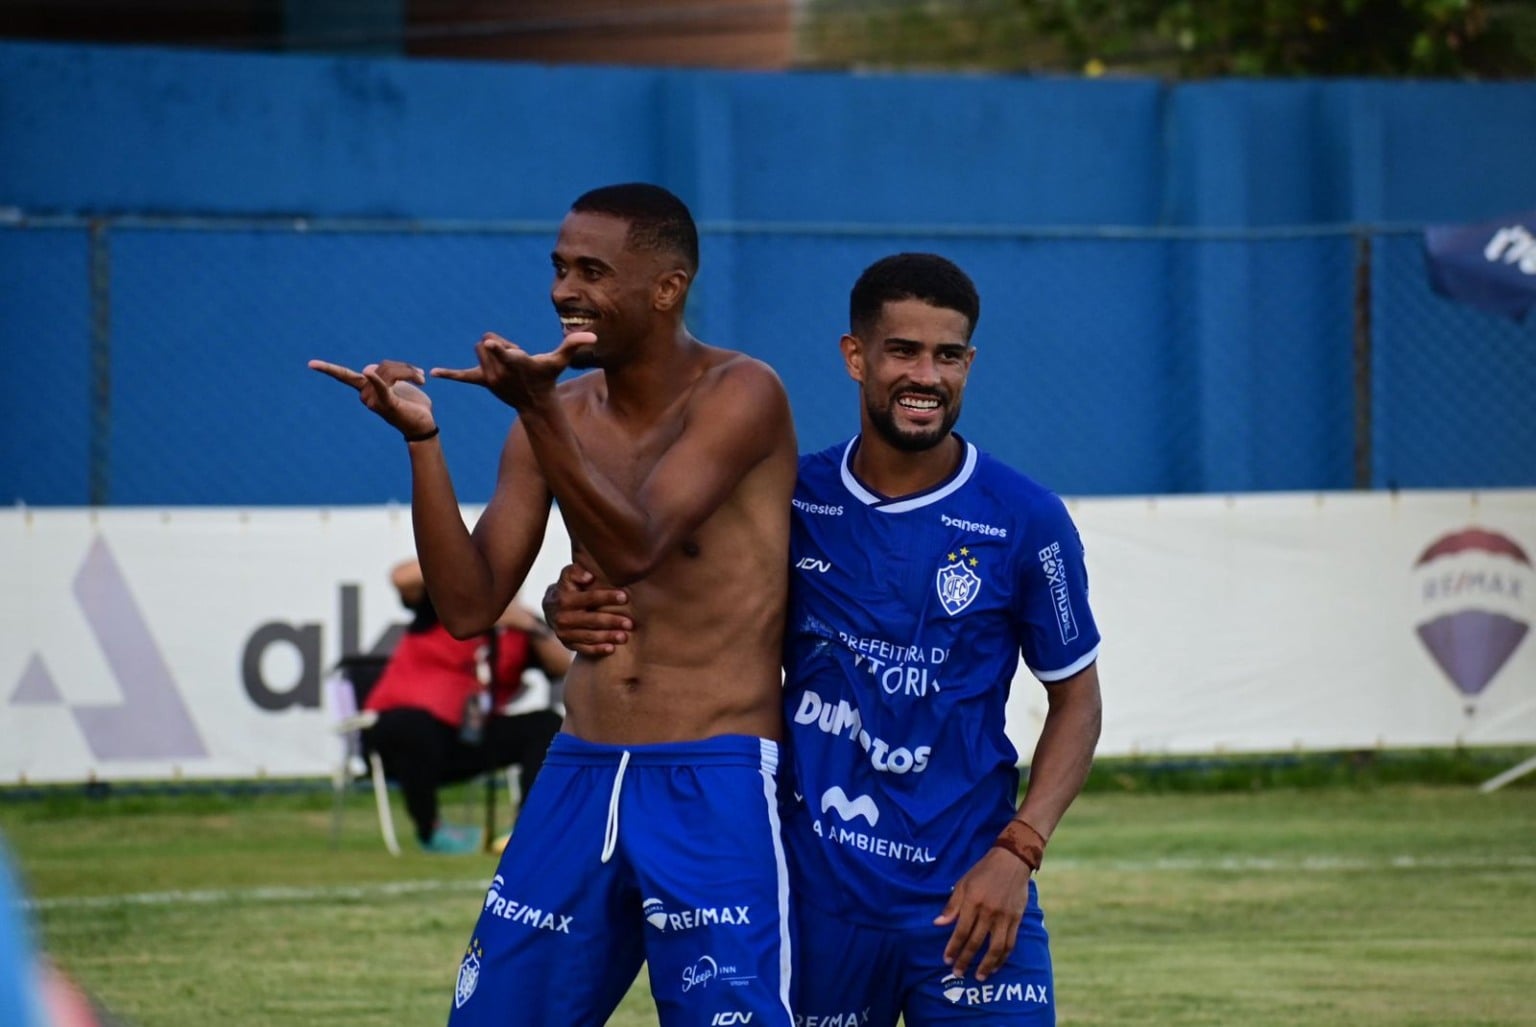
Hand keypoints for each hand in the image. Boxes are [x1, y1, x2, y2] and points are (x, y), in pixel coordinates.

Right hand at [308, 358, 435, 439]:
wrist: (423, 426)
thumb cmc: (411, 405)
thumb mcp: (399, 384)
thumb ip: (384, 374)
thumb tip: (369, 369)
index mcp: (366, 389)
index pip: (344, 376)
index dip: (328, 369)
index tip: (310, 364)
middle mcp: (366, 396)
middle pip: (382, 365)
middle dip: (403, 367)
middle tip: (420, 375)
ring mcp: (375, 401)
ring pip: (389, 371)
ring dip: (410, 371)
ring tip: (422, 380)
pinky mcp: (388, 405)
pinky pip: (382, 388)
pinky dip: (377, 381)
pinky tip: (369, 373)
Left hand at [432, 331, 596, 410]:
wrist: (535, 402)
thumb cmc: (548, 376)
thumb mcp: (560, 361)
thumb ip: (574, 345)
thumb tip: (593, 336)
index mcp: (518, 363)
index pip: (507, 351)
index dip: (500, 347)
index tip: (490, 344)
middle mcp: (501, 371)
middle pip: (487, 342)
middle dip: (498, 344)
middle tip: (514, 358)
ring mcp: (490, 377)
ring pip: (479, 350)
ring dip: (490, 353)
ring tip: (506, 364)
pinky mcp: (482, 381)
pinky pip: (463, 376)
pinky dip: (450, 374)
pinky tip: (433, 373)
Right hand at [541, 563, 631, 655]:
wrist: (551, 608)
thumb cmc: (567, 588)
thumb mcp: (567, 575)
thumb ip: (576, 572)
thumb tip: (589, 576)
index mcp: (565, 599)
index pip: (590, 597)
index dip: (607, 597)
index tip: (625, 597)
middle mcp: (563, 617)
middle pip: (592, 620)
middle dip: (612, 621)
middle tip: (630, 623)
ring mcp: (564, 633)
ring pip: (589, 636)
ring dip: (608, 637)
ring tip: (625, 637)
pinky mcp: (568, 644)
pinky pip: (584, 649)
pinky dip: (597, 650)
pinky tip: (611, 648)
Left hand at [933, 846, 1032, 981]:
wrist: (1012, 861)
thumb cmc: (983, 871)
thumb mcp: (963, 883)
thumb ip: (951, 905)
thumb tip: (937, 923)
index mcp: (973, 901)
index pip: (961, 931)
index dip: (953, 947)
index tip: (946, 960)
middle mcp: (989, 911)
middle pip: (976, 942)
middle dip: (965, 960)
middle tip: (957, 973)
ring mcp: (1004, 917)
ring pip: (995, 948)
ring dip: (986, 965)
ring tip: (978, 976)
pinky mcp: (1016, 919)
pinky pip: (1010, 943)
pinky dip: (1003, 957)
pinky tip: (996, 965)